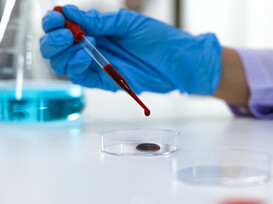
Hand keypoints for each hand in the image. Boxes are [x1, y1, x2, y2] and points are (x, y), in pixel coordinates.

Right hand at [40, 5, 221, 94]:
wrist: (178, 61)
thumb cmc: (159, 38)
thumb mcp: (128, 23)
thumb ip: (100, 21)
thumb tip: (70, 12)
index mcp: (97, 30)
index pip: (65, 27)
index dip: (54, 23)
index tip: (57, 18)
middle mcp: (93, 48)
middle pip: (58, 49)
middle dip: (53, 40)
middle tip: (65, 33)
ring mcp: (98, 65)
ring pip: (64, 65)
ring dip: (63, 54)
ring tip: (78, 42)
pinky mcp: (106, 81)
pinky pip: (82, 78)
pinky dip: (77, 67)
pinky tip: (84, 56)